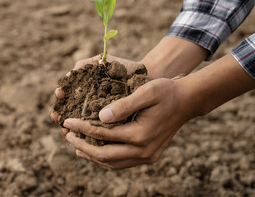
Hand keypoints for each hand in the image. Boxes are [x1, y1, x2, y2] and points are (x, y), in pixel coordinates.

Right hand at [50, 54, 145, 134]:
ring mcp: (99, 116)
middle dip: (61, 115)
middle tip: (56, 115)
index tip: (59, 93)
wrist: (148, 77)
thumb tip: (68, 75)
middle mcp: (89, 104)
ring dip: (70, 129)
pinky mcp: (112, 127)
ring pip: (80, 127)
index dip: (61, 95)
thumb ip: (85, 65)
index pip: (67, 95)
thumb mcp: (103, 62)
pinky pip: (97, 135)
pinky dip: (88, 138)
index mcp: (85, 90)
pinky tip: (82, 138)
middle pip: (69, 113)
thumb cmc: (124, 67)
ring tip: (65, 129)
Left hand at [63, 78, 192, 168]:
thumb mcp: (146, 92)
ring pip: (112, 163)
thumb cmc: (166, 92)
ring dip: (92, 156)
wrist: (187, 101)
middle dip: (82, 146)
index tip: (67, 121)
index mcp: (140, 135)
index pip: (102, 134)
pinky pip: (122, 163)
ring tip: (76, 146)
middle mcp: (143, 151)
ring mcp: (147, 156)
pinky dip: (106, 158)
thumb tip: (100, 116)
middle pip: (104, 155)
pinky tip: (95, 151)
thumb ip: (123, 105)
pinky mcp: (149, 156)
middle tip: (67, 136)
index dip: (81, 128)